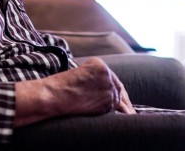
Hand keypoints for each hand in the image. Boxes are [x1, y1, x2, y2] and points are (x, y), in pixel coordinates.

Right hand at [14, 58, 133, 126]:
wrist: (54, 95)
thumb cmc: (60, 87)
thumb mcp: (79, 76)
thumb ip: (94, 80)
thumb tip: (103, 92)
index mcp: (99, 64)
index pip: (111, 77)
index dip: (115, 89)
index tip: (121, 97)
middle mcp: (106, 73)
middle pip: (118, 88)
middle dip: (123, 100)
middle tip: (129, 110)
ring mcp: (109, 86)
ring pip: (117, 99)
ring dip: (119, 108)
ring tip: (126, 116)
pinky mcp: (108, 100)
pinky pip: (113, 109)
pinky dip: (113, 114)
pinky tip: (117, 119)